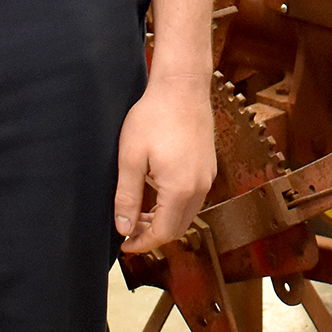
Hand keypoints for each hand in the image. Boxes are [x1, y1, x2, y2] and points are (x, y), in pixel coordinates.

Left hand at [115, 73, 216, 252]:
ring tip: (138, 213)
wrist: (182, 87)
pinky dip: (174, 205)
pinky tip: (156, 193)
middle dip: (152, 234)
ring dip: (164, 220)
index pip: (163, 233)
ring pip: (187, 214)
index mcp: (180, 189)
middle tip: (127, 229)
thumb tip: (123, 227)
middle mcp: (200, 187)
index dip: (142, 243)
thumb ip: (126, 196)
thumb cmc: (154, 116)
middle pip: (178, 228)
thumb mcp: (131, 158)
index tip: (124, 244)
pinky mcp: (208, 166)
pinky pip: (193, 197)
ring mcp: (207, 176)